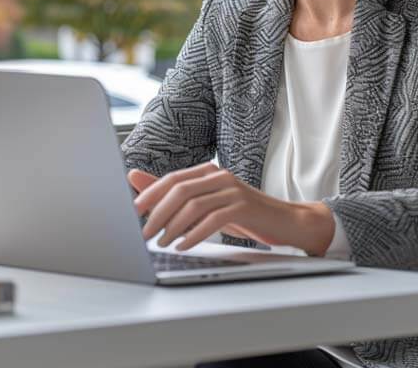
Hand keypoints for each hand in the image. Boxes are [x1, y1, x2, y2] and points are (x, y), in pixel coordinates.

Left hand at [127, 163, 334, 254]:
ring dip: (174, 226)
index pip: (172, 179)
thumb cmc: (243, 214)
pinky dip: (195, 234)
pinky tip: (185, 246)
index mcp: (207, 171)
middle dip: (157, 212)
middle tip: (143, 233)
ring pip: (194, 204)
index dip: (150, 194)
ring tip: (162, 243)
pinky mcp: (243, 206)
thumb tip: (134, 177)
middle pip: (180, 189)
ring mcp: (232, 189)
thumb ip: (172, 192)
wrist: (285, 222)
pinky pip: (213, 219)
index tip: (132, 212)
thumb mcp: (206, 203)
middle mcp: (219, 175)